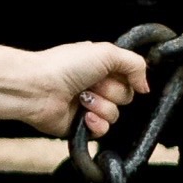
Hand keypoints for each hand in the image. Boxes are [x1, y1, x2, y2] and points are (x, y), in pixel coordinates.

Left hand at [0, 30, 150, 138]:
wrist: (37, 88)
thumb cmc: (64, 65)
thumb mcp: (106, 52)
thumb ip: (135, 64)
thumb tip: (145, 86)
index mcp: (100, 67)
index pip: (130, 77)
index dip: (126, 77)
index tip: (111, 72)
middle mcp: (95, 86)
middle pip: (126, 97)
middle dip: (111, 91)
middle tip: (91, 84)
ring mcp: (88, 107)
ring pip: (116, 115)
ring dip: (101, 106)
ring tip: (82, 99)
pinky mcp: (81, 127)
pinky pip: (103, 131)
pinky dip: (96, 123)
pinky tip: (83, 116)